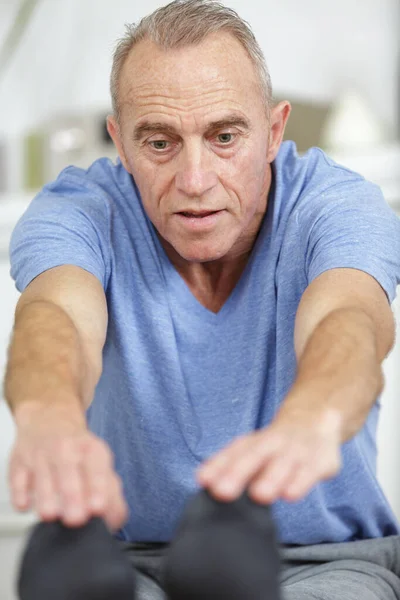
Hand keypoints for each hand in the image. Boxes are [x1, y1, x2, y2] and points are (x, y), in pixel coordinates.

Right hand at [8, 403, 127, 530]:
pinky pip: (18, 477)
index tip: (99, 507)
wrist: (48, 422)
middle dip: (73, 495)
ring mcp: (41, 454)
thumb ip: (111, 493)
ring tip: (51, 514)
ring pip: (43, 474)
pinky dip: (20, 491)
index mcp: (91, 449)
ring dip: (46, 496)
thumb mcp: (100, 464)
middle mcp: (66, 448)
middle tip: (76, 518)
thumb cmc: (77, 452)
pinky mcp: (19, 462)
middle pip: (69, 470)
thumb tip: (115, 520)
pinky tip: (25, 504)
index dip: (98, 486)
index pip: (96, 467)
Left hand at [196, 408, 342, 503]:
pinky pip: (310, 471)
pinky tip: (291, 494)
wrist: (316, 418)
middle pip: (254, 455)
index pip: (233, 453)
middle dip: (238, 473)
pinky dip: (301, 482)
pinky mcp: (320, 461)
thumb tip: (203, 482)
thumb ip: (228, 467)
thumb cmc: (276, 445)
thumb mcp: (253, 451)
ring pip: (283, 463)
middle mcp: (273, 444)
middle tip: (222, 491)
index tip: (203, 480)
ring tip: (259, 495)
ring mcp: (297, 451)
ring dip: (271, 478)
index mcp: (253, 443)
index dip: (218, 466)